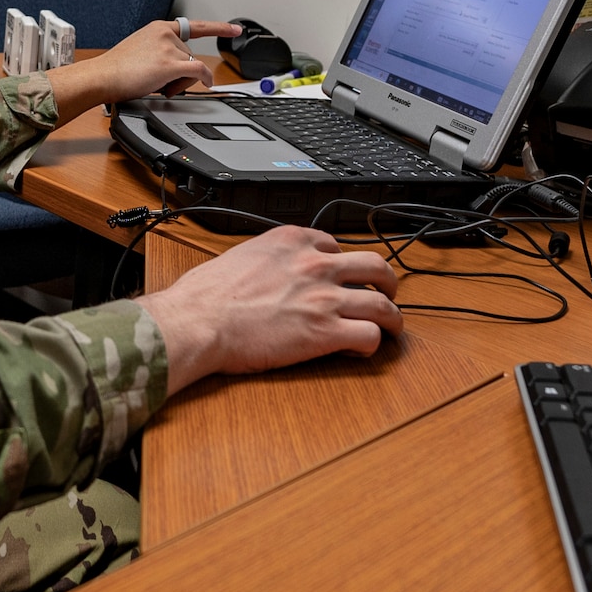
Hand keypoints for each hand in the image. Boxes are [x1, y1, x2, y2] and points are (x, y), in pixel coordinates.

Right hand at [45, 19, 241, 116]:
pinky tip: (206, 83)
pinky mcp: (170, 64)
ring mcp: (168, 48)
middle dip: (183, 72)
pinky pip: (198, 71)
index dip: (218, 28)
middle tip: (161, 82)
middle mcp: (165, 34)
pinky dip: (205, 78)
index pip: (194, 26)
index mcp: (158, 28)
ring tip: (157, 85)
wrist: (102, 77)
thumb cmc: (115, 69)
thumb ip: (159, 51)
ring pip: (192, 67)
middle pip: (191, 55)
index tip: (234, 28)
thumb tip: (176, 68)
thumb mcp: (140, 49)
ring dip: (183, 81)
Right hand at [136, 227, 402, 394]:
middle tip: (386, 293)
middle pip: (374, 266)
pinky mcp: (325, 333)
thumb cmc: (207, 294)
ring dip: (392, 317)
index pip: (334, 244)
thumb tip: (268, 270)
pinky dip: (373, 344)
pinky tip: (362, 350)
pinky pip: (370, 336)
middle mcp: (315, 264)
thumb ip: (266, 258)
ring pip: (383, 303)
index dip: (341, 262)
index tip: (339, 274)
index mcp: (292, 241)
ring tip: (391, 327)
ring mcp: (324, 298)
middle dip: (386, 281)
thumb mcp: (240, 254)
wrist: (199, 320)